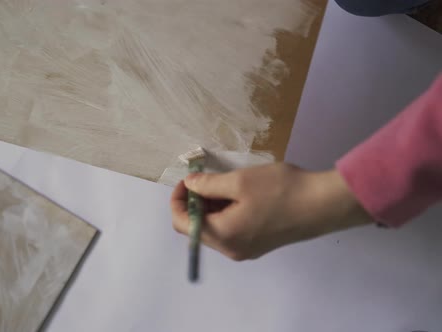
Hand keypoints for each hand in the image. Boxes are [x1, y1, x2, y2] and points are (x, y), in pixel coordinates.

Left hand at [170, 163, 371, 259]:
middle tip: (206, 178)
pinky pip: (231, 230)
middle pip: (198, 228)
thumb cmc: (280, 190)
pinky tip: (239, 194)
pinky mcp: (260, 244)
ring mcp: (246, 250)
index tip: (187, 179)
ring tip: (224, 183)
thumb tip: (189, 185)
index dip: (177, 200)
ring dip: (211, 206)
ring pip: (215, 229)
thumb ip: (208, 185)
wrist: (325, 204)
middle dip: (195, 202)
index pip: (182, 223)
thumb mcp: (239, 180)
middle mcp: (231, 249)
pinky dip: (227, 212)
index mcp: (223, 236)